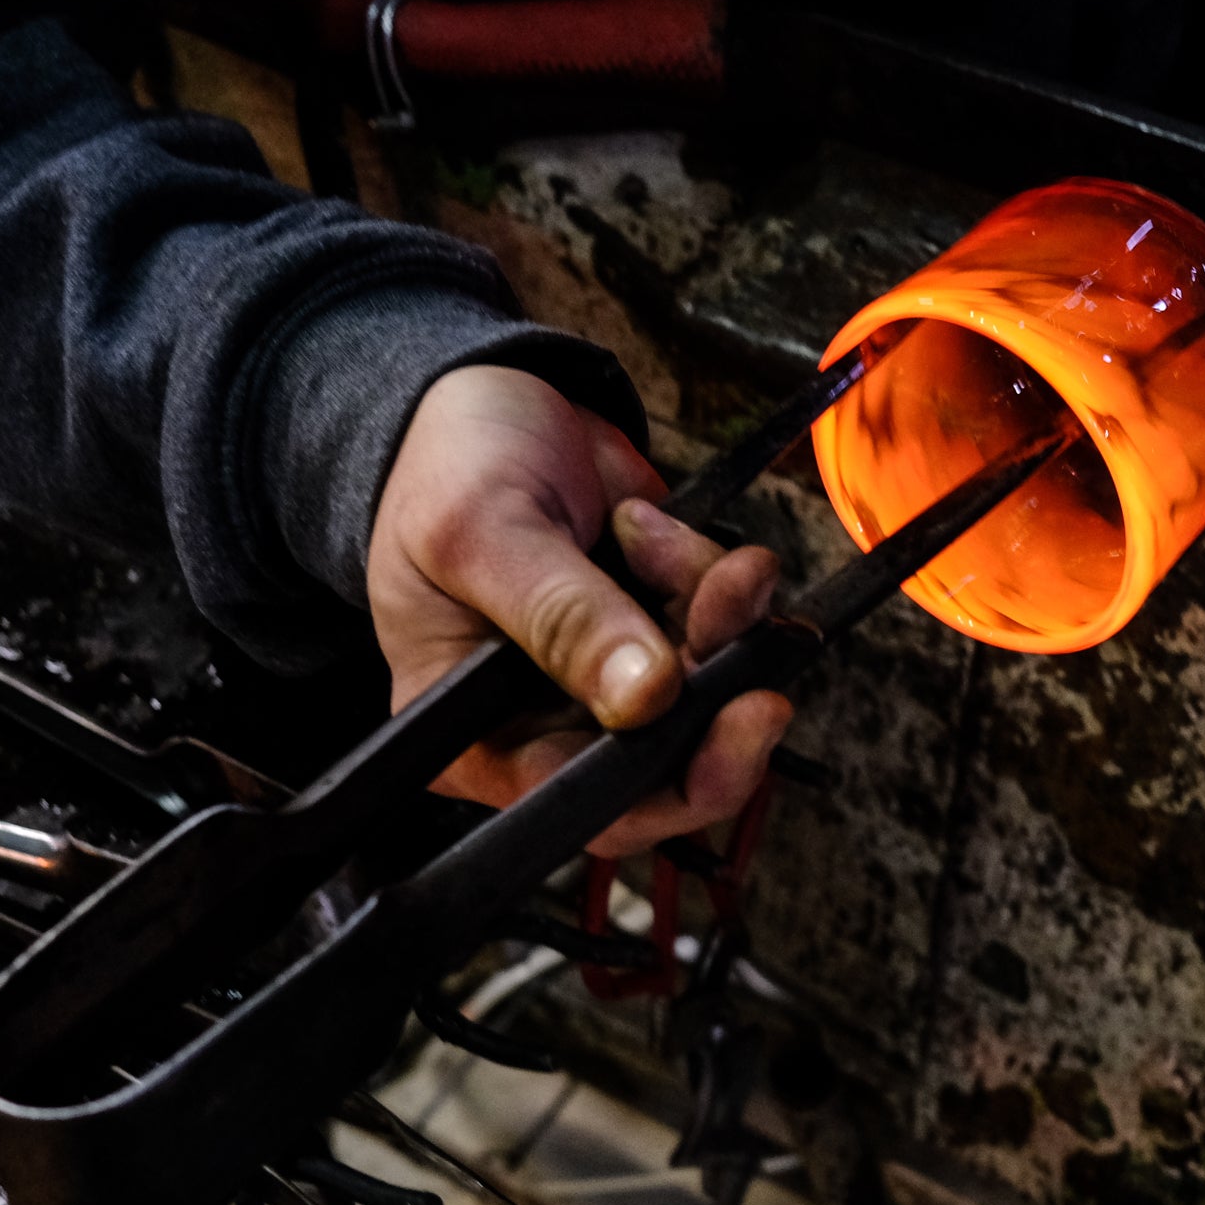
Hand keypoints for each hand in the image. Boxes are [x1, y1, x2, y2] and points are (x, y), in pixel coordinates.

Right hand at [368, 365, 790, 855]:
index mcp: (479, 742)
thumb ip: (562, 617)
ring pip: (710, 692)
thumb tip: (646, 696)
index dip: (672, 783)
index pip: (586, 806)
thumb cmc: (446, 469)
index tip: (741, 716)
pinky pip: (724, 630)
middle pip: (670, 767)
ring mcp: (616, 683)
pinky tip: (653, 525)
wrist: (488, 398)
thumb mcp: (484, 535)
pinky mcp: (663, 632)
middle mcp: (552, 728)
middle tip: (758, 634)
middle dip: (720, 696)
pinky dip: (713, 578)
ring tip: (657, 535)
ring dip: (714, 613)